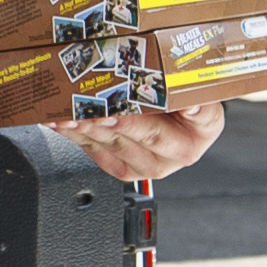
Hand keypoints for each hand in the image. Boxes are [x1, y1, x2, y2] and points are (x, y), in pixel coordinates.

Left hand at [63, 100, 223, 183]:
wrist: (187, 122)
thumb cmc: (194, 107)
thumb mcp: (208, 101)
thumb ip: (200, 102)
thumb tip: (192, 105)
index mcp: (187, 146)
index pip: (157, 134)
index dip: (133, 125)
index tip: (114, 115)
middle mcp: (162, 161)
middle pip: (125, 140)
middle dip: (98, 125)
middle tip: (79, 111)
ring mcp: (137, 166)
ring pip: (103, 146)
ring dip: (80, 129)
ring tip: (63, 115)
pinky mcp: (117, 165)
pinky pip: (91, 149)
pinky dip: (72, 134)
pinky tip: (59, 121)